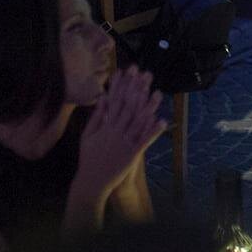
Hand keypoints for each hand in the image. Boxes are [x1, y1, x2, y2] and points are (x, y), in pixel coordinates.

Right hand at [73, 66, 165, 208]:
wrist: (92, 181)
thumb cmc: (89, 157)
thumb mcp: (88, 135)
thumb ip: (97, 117)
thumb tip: (103, 98)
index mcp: (105, 126)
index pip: (115, 100)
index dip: (122, 84)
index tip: (127, 70)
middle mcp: (115, 131)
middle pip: (128, 106)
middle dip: (138, 89)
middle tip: (146, 74)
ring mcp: (124, 142)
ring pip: (138, 121)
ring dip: (150, 106)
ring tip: (159, 92)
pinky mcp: (131, 154)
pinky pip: (144, 140)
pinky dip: (153, 131)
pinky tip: (162, 120)